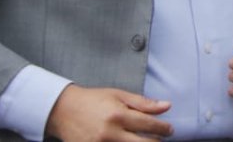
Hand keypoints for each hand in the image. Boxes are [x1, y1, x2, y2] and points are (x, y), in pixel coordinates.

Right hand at [44, 84, 171, 140]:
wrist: (62, 110)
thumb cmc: (93, 100)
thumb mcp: (119, 95)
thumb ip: (143, 103)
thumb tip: (167, 106)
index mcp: (118, 115)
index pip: (149, 125)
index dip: (164, 129)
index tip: (170, 130)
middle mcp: (110, 133)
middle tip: (162, 140)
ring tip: (147, 141)